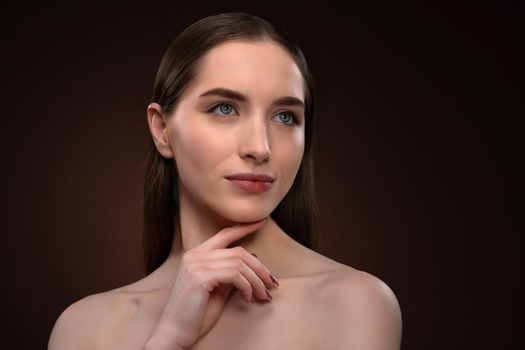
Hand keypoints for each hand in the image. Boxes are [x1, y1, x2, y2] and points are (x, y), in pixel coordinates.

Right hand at [144, 219, 277, 349]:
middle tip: (272, 283)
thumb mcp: (218, 290)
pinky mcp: (200, 277)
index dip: (244, 227)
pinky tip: (248, 299)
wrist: (174, 334)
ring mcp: (196, 265)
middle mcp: (194, 255)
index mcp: (196, 255)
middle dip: (260, 267)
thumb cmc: (196, 314)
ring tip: (264, 295)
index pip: (224, 234)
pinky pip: (235, 275)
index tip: (261, 222)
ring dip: (257, 281)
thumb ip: (231, 274)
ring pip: (239, 263)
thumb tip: (254, 258)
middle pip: (238, 251)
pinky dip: (247, 287)